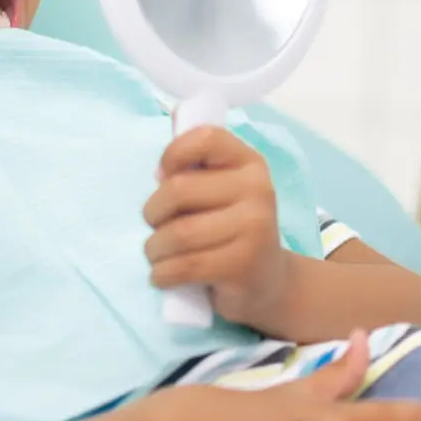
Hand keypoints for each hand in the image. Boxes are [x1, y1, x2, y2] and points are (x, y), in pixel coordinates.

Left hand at [143, 124, 291, 327]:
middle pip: (178, 190)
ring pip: (178, 233)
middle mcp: (258, 190)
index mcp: (249, 163)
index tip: (164, 176)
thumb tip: (159, 171)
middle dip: (153, 212)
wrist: (268, 281)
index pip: (204, 138)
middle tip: (156, 225)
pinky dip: (162, 273)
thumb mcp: (218, 190)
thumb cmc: (229, 228)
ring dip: (154, 249)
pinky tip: (163, 275)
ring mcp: (254, 229)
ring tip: (158, 254)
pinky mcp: (243, 266)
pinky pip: (184, 267)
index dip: (172, 154)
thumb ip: (192, 168)